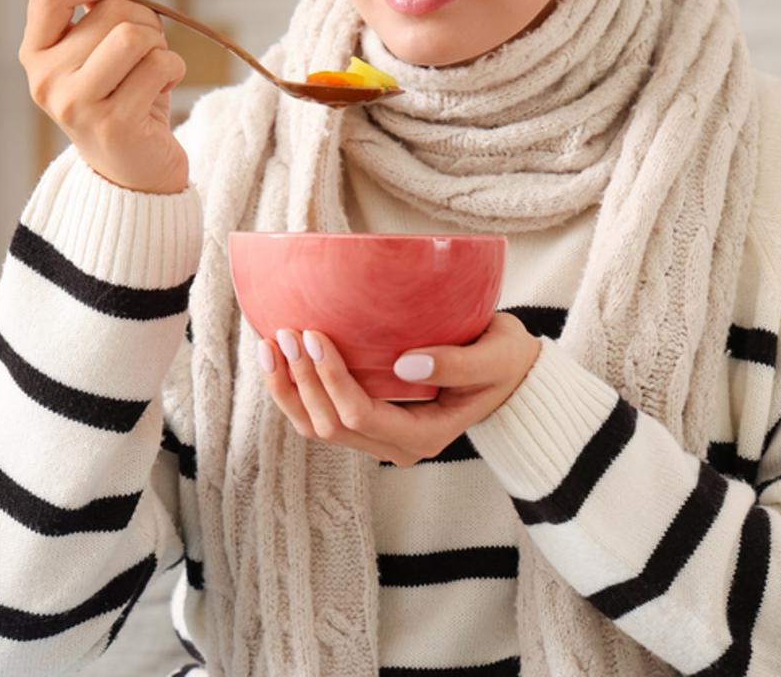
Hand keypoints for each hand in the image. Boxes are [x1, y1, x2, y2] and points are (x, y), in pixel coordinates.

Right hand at [18, 0, 189, 194]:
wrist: (133, 171)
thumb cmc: (120, 97)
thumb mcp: (101, 43)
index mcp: (35, 52)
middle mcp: (46, 79)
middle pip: (110, 11)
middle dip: (145, 21)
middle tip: (148, 51)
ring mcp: (76, 105)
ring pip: (135, 36)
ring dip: (160, 47)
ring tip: (154, 71)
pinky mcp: (113, 125)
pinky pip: (160, 66)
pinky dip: (175, 70)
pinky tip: (164, 91)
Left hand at [256, 311, 541, 467]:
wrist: (510, 374)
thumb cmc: (505, 361)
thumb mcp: (494, 357)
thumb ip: (456, 365)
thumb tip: (405, 364)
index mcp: (426, 437)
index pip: (362, 415)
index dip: (332, 378)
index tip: (316, 334)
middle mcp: (398, 447)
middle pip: (329, 426)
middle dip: (301, 381)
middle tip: (285, 332)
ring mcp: (381, 438)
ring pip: (316, 426)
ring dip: (288, 389)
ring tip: (269, 344)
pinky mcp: (370, 422)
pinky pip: (321, 415)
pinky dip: (296, 389)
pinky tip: (281, 357)